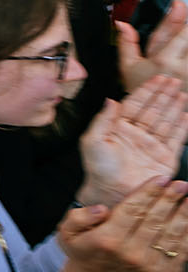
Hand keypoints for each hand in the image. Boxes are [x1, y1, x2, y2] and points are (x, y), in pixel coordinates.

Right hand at [58, 177, 187, 271]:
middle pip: (155, 220)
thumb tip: (102, 209)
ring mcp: (151, 265)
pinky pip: (182, 249)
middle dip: (170, 199)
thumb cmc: (83, 251)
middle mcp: (131, 253)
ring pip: (172, 234)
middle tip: (181, 184)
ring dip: (183, 214)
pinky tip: (187, 218)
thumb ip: (79, 216)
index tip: (161, 178)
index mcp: (108, 240)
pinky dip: (187, 233)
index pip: (132, 210)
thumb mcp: (67, 232)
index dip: (148, 192)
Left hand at [77, 75, 187, 205]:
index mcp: (119, 128)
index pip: (135, 104)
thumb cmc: (98, 168)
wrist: (111, 192)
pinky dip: (182, 127)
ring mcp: (152, 146)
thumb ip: (103, 119)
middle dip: (163, 94)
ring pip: (166, 121)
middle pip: (153, 109)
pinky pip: (176, 139)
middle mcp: (137, 135)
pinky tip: (187, 114)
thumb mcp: (93, 140)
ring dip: (174, 107)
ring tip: (182, 94)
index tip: (157, 78)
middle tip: (174, 81)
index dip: (147, 91)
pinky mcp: (165, 158)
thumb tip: (111, 99)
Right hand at [118, 5, 187, 90]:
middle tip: (182, 23)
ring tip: (181, 50)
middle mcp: (183, 69)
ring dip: (187, 43)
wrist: (156, 118)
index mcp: (163, 61)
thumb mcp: (128, 67)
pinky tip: (184, 59)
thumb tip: (121, 23)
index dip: (180, 16)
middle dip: (186, 29)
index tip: (180, 3)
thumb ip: (126, 43)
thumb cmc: (142, 90)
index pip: (178, 32)